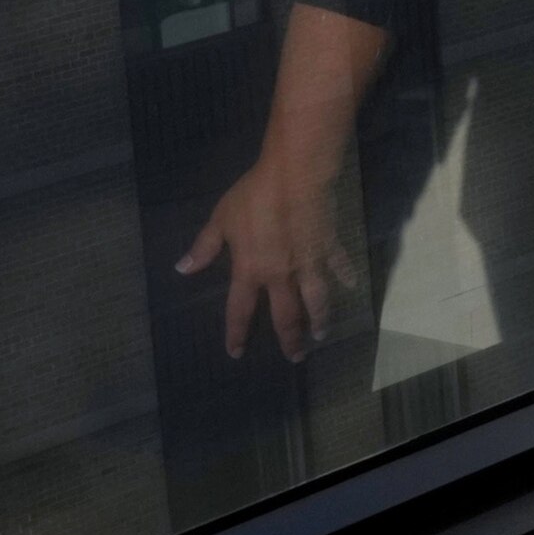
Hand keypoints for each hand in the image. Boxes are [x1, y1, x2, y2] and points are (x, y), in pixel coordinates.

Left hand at [177, 144, 361, 359]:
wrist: (294, 177)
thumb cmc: (253, 197)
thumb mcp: (221, 219)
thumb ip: (204, 247)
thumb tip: (181, 269)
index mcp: (250, 270)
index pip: (240, 311)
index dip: (237, 334)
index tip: (236, 353)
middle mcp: (281, 276)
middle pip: (286, 316)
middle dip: (289, 339)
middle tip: (295, 357)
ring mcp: (309, 264)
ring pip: (316, 301)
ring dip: (319, 320)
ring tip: (321, 334)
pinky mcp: (329, 248)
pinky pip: (339, 266)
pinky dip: (346, 276)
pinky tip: (351, 285)